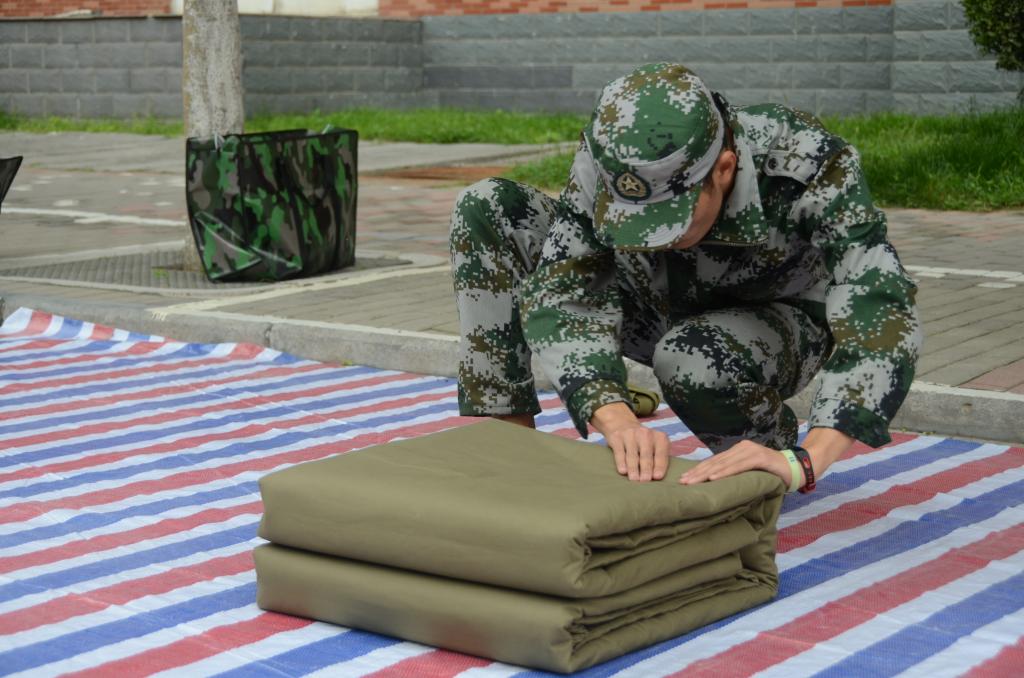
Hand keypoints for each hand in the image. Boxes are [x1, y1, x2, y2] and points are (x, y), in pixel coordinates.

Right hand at [591, 402, 669, 481]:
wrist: (622, 424)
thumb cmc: (643, 442)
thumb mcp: (655, 446)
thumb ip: (658, 459)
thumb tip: (656, 479)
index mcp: (659, 437)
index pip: (661, 453)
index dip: (660, 465)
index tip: (657, 477)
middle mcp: (645, 434)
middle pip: (646, 455)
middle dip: (646, 469)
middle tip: (645, 481)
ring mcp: (630, 434)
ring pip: (632, 455)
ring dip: (633, 469)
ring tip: (634, 480)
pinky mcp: (617, 437)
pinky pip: (619, 452)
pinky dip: (621, 462)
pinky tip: (623, 471)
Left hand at [678, 440, 792, 486]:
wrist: (796, 468)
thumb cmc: (772, 474)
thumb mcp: (750, 475)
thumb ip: (736, 476)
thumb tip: (716, 487)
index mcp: (737, 452)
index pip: (714, 462)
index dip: (698, 470)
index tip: (683, 479)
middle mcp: (741, 448)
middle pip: (715, 462)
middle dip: (697, 473)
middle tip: (682, 482)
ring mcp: (749, 451)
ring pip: (723, 464)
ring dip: (706, 474)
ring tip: (692, 482)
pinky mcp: (758, 457)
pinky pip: (738, 466)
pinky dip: (725, 472)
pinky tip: (713, 478)